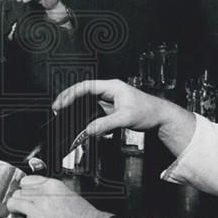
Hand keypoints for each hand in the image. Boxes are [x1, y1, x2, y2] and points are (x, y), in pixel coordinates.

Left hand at [1, 175, 110, 217]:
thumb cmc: (83, 215)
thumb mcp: (67, 193)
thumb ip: (50, 190)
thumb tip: (36, 192)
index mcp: (51, 185)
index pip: (27, 181)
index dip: (23, 188)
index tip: (22, 193)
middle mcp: (43, 195)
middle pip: (19, 192)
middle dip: (18, 199)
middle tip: (18, 205)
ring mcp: (38, 210)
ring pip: (13, 203)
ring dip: (12, 209)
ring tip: (13, 213)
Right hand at [52, 79, 196, 153]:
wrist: (160, 117)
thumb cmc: (148, 111)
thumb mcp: (126, 118)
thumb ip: (106, 124)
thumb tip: (88, 130)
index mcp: (112, 86)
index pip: (86, 86)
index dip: (71, 94)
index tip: (61, 103)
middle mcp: (109, 90)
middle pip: (83, 91)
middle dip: (68, 98)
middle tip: (56, 107)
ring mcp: (110, 99)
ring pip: (87, 100)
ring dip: (75, 106)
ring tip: (63, 112)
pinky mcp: (111, 108)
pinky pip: (93, 109)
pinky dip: (84, 114)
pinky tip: (79, 120)